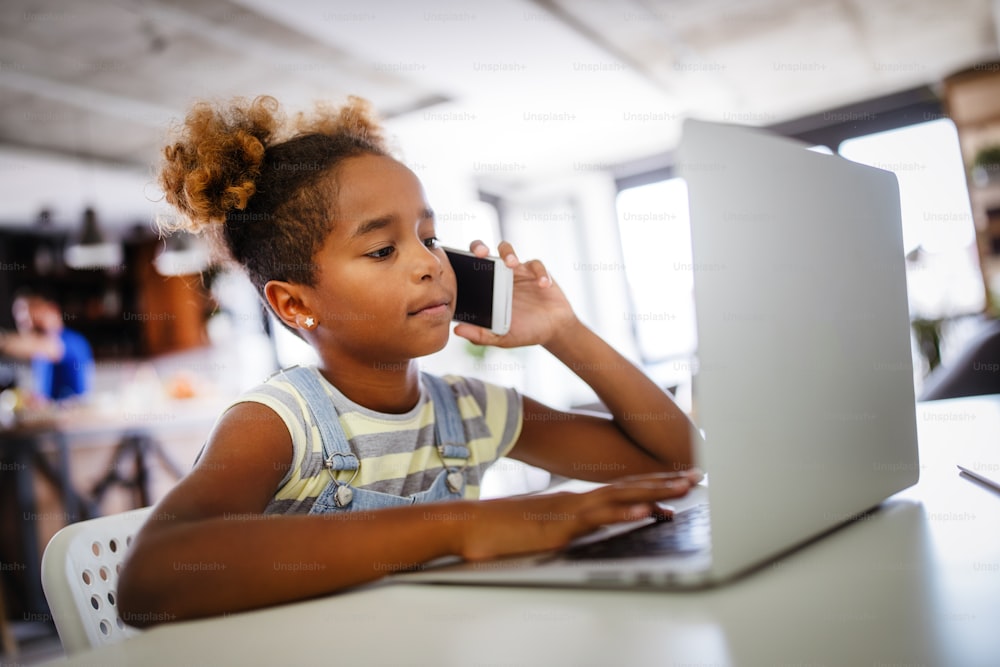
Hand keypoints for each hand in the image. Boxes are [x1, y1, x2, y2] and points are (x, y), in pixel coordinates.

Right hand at [441, 472, 693, 560]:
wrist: (467, 526)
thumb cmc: (499, 529)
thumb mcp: (541, 525)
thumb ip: (564, 524)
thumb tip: (578, 527)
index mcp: (574, 501)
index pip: (620, 489)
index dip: (651, 483)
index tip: (678, 479)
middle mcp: (576, 501)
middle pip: (628, 487)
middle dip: (665, 482)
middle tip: (697, 476)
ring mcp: (569, 511)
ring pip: (620, 498)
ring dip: (654, 492)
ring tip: (684, 488)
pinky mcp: (560, 526)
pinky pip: (596, 520)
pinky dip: (622, 515)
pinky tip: (645, 513)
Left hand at [453, 240, 576, 348]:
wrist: (552, 330)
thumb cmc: (524, 331)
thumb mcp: (501, 337)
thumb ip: (480, 335)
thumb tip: (457, 331)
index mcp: (486, 289)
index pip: (469, 270)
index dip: (462, 263)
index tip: (458, 264)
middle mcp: (498, 276)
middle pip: (484, 252)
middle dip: (479, 248)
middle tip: (481, 254)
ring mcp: (517, 271)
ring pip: (508, 251)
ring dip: (508, 254)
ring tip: (511, 264)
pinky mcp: (536, 271)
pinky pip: (536, 265)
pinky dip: (540, 273)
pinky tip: (543, 285)